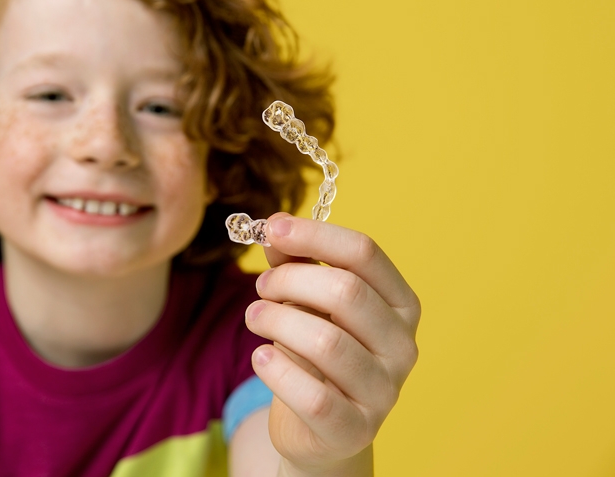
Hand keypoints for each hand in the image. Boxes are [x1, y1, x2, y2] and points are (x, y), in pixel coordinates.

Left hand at [244, 213, 420, 475]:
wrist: (318, 426)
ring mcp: (384, 391)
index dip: (315, 235)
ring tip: (254, 317)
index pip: (365, 253)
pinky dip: (276, 370)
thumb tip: (275, 229)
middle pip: (346, 292)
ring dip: (276, 320)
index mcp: (400, 303)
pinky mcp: (355, 430)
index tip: (273, 228)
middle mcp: (403, 345)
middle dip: (290, 280)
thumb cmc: (315, 353)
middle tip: (261, 286)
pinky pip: (312, 396)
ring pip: (326, 342)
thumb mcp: (308, 302)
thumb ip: (296, 263)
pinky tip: (261, 357)